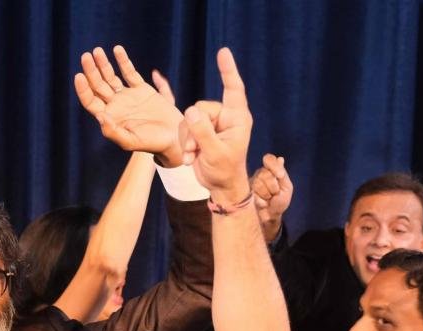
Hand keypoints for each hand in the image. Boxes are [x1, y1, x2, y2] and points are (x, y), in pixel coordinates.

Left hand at [75, 45, 183, 165]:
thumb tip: (99, 116)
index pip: (90, 101)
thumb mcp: (130, 141)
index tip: (79, 76)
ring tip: (97, 51)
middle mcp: (116, 105)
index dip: (83, 89)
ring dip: (103, 64)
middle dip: (91, 71)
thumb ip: (113, 131)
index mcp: (110, 117)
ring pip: (111, 77)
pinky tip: (117, 49)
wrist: (174, 137)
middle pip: (98, 85)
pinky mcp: (141, 89)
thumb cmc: (151, 143)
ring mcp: (128, 96)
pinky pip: (129, 72)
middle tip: (86, 56)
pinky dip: (123, 61)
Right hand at [180, 48, 252, 200]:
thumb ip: (203, 132)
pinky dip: (185, 144)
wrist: (220, 186)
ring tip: (193, 155)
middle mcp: (225, 117)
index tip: (223, 52)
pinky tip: (190, 158)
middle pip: (200, 107)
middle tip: (195, 150)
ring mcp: (212, 123)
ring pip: (189, 118)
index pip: (233, 89)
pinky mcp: (201, 131)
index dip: (227, 70)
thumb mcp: (215, 153)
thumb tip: (190, 111)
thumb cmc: (225, 171)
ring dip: (188, 140)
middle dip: (194, 129)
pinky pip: (185, 127)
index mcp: (237, 118)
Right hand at [251, 153, 292, 236]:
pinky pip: (253, 193)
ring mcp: (251, 183)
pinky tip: (262, 203)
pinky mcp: (244, 193)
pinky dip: (261, 201)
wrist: (270, 217)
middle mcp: (259, 174)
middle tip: (274, 194)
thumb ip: (282, 174)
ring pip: (258, 183)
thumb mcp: (286, 188)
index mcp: (270, 170)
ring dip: (267, 195)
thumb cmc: (279, 202)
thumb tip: (280, 159)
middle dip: (273, 186)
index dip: (274, 166)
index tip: (280, 176)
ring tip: (268, 199)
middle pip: (264, 173)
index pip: (268, 159)